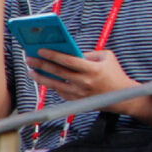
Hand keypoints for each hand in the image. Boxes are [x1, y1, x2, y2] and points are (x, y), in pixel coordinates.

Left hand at [28, 48, 150, 116]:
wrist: (122, 96)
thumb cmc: (114, 73)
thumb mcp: (106, 57)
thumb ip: (87, 53)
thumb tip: (67, 51)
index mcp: (93, 69)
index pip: (68, 61)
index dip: (53, 55)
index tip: (40, 49)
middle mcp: (85, 82)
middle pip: (58, 72)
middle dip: (41, 64)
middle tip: (29, 58)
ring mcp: (79, 93)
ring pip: (55, 85)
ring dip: (41, 77)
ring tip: (31, 71)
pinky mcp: (77, 101)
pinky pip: (60, 92)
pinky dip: (52, 85)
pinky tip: (44, 79)